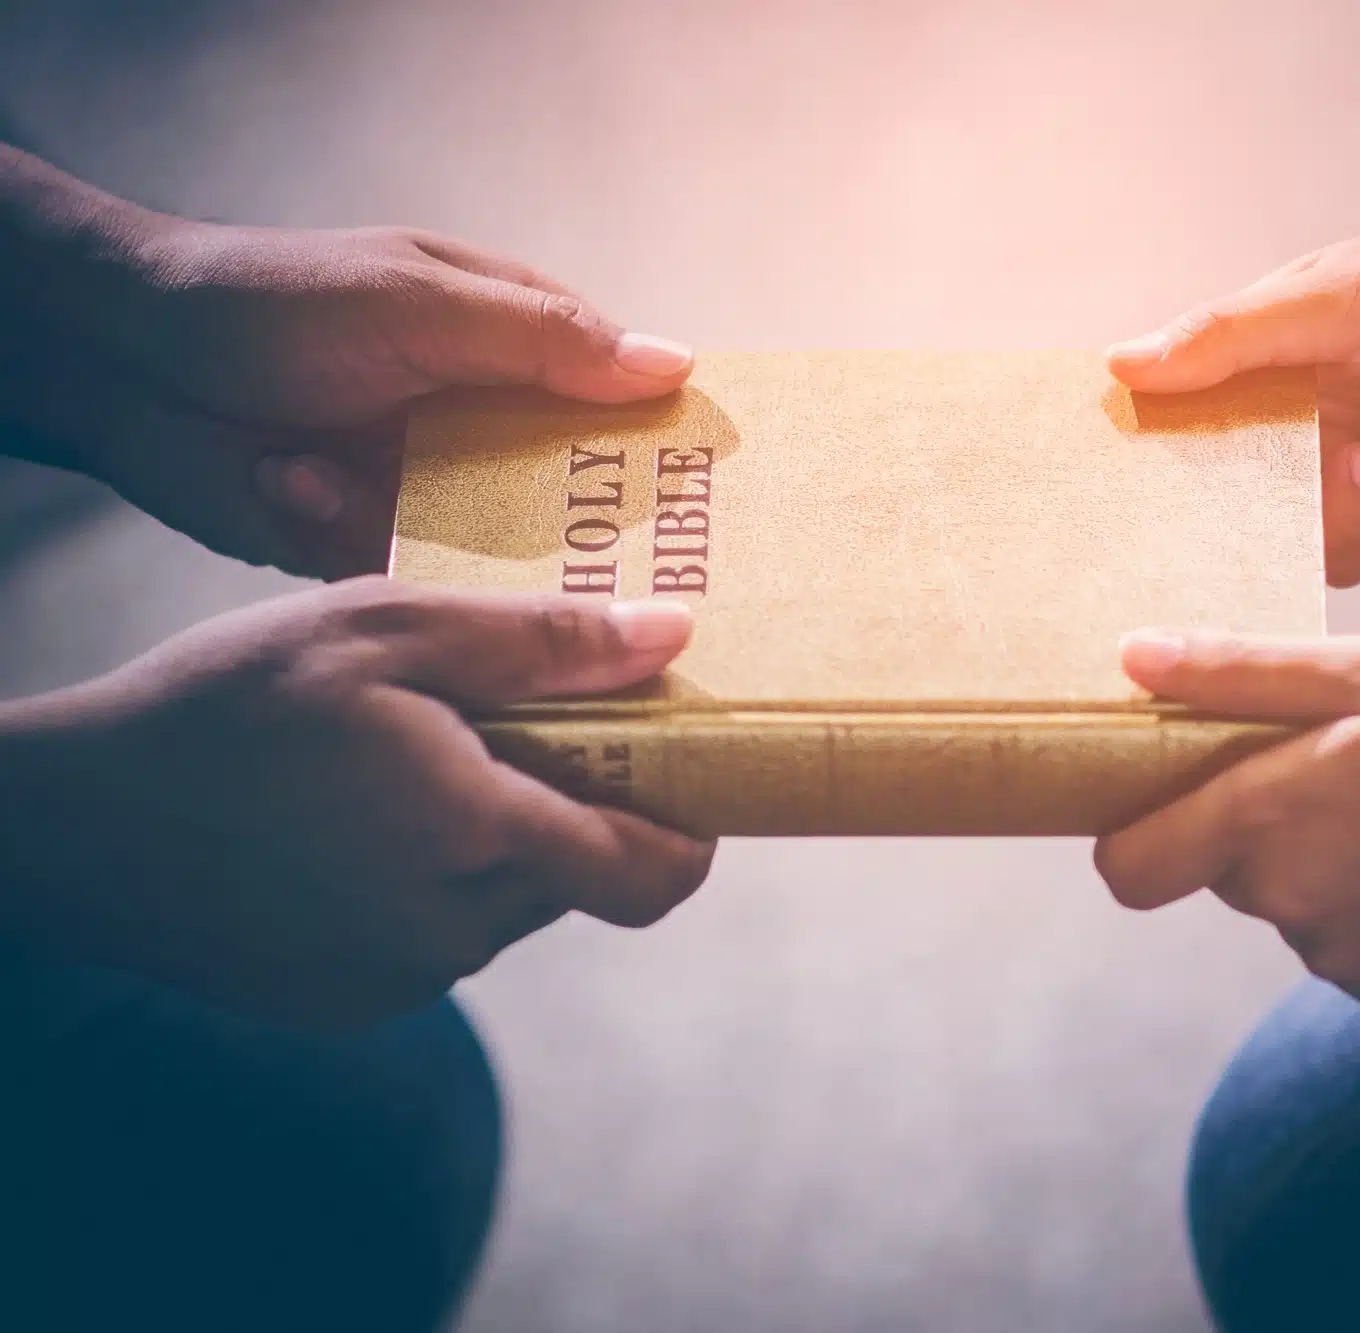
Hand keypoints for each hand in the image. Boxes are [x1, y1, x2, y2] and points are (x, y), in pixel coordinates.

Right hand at [0, 579, 711, 1028]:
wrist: (69, 822)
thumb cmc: (224, 705)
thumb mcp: (382, 629)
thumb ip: (538, 642)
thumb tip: (672, 638)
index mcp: (476, 838)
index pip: (653, 874)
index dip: (692, 832)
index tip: (691, 777)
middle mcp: (452, 930)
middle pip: (579, 879)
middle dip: (577, 811)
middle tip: (522, 729)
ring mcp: (398, 977)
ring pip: (507, 906)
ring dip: (496, 842)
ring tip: (415, 763)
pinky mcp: (348, 1002)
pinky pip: (437, 938)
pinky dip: (430, 882)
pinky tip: (356, 823)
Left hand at [4, 218, 691, 577]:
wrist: (121, 361)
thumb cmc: (273, 301)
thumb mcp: (423, 301)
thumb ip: (546, 339)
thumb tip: (675, 365)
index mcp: (511, 345)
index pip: (621, 399)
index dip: (669, 446)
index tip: (719, 500)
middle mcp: (482, 422)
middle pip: (576, 493)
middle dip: (585, 524)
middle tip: (615, 562)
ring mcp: (428, 488)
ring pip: (501, 550)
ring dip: (448, 530)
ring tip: (388, 492)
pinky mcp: (370, 546)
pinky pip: (415, 575)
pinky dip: (359, 537)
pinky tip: (301, 483)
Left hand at [1095, 630, 1359, 1027]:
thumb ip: (1237, 672)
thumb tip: (1130, 659)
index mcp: (1265, 820)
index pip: (1127, 868)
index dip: (1136, 832)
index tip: (1176, 796)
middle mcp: (1292, 909)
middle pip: (1228, 874)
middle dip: (1266, 827)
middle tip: (1354, 772)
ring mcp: (1349, 965)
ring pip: (1300, 913)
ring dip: (1333, 870)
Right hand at [1105, 190, 1359, 585]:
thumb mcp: (1331, 301)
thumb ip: (1228, 337)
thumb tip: (1119, 366)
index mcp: (1250, 370)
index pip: (1175, 439)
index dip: (1166, 482)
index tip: (1178, 507)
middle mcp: (1288, 426)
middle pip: (1248, 522)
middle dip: (1304, 511)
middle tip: (1348, 459)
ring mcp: (1346, 469)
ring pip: (1324, 553)